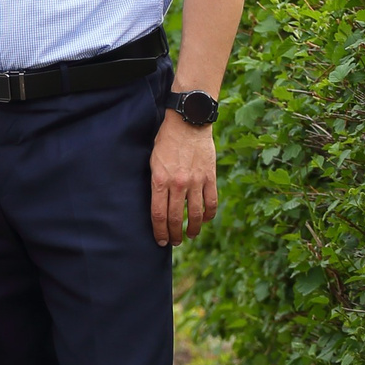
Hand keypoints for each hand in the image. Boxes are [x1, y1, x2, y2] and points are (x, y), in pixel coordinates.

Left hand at [150, 111, 218, 244]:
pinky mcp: (210, 177)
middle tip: (174, 242)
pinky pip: (211, 201)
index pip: (158, 214)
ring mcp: (196, 181)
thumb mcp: (152, 161)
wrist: (189, 122)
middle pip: (176, 218)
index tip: (160, 241)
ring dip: (194, 229)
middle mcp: (178, 183)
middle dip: (174, 234)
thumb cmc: (166, 140)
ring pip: (196, 214)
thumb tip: (157, 204)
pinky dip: (209, 214)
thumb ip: (156, 183)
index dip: (159, 231)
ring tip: (191, 235)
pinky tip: (206, 220)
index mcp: (160, 180)